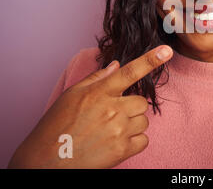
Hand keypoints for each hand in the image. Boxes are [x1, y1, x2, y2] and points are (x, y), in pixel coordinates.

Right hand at [8, 45, 172, 168]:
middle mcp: (112, 109)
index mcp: (99, 92)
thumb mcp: (71, 95)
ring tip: (110, 130)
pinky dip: (134, 141)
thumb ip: (96, 78)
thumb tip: (117, 65)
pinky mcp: (122, 150)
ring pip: (143, 120)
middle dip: (131, 107)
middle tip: (112, 115)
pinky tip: (116, 142)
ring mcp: (119, 130)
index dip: (150, 60)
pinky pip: (144, 140)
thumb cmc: (57, 125)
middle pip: (141, 102)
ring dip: (132, 124)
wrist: (46, 161)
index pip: (129, 72)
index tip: (166, 50)